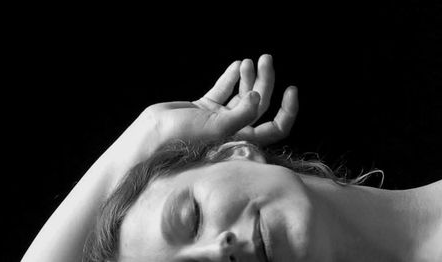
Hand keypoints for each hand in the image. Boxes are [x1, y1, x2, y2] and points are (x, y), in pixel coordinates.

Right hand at [139, 54, 297, 149]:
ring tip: (248, 61)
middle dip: (265, 81)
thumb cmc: (183, 139)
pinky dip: (230, 78)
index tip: (291, 89)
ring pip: (242, 95)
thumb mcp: (217, 128)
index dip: (287, 111)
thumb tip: (259, 96)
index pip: (275, 128)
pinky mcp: (203, 108)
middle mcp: (234, 130)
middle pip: (259, 104)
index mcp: (243, 140)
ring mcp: (219, 119)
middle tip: (265, 59)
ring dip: (248, 77)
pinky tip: (236, 65)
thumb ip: (241, 113)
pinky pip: (222, 91)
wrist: (150, 138)